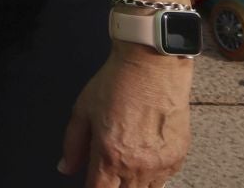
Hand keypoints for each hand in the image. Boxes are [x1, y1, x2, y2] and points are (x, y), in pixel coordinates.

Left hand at [59, 46, 191, 186]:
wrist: (153, 67)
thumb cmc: (116, 84)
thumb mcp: (83, 110)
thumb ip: (73, 144)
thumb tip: (65, 168)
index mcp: (110, 156)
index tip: (89, 182)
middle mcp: (137, 166)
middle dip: (112, 187)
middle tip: (107, 173)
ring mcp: (161, 164)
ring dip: (133, 185)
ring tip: (125, 165)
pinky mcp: (178, 157)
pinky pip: (164, 179)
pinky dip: (153, 176)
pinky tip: (144, 158)